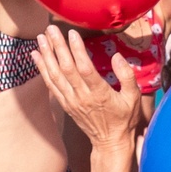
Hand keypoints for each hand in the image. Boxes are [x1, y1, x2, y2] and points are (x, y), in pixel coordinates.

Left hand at [36, 26, 141, 149]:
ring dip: (46, 55)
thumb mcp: (134, 98)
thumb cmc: (124, 118)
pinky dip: (42, 70)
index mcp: (100, 93)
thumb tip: (116, 56)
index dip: (77, 50)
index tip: (71, 33)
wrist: (110, 143)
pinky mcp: (65, 104)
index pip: (85, 68)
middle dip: (57, 47)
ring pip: (55, 76)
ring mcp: (71, 101)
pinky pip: (51, 85)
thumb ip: (127, 75)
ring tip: (40, 38)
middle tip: (50, 29)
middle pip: (66, 69)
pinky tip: (36, 56)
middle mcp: (82, 96)